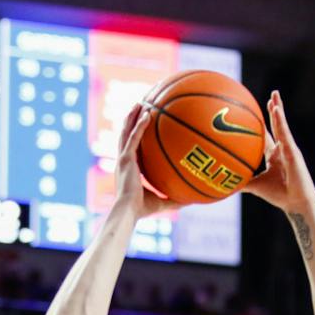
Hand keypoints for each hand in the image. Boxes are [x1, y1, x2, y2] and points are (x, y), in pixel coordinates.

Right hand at [112, 104, 177, 219]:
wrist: (128, 211)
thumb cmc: (142, 210)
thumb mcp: (161, 202)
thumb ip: (174, 199)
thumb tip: (191, 201)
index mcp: (129, 169)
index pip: (131, 148)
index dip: (134, 136)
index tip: (140, 126)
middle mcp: (123, 161)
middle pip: (126, 135)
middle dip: (131, 120)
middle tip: (139, 107)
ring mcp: (123, 159)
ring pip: (126, 132)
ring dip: (133, 117)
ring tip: (140, 103)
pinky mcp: (125, 159)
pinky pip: (134, 138)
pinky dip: (140, 125)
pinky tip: (147, 114)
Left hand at [243, 90, 314, 212]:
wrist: (295, 202)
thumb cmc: (279, 195)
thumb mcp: (255, 186)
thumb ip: (242, 182)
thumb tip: (222, 184)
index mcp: (274, 156)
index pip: (268, 136)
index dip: (264, 124)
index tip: (256, 112)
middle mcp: (282, 149)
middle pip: (278, 125)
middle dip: (275, 110)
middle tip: (272, 96)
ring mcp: (289, 148)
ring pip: (282, 125)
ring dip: (278, 109)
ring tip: (274, 95)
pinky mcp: (293, 150)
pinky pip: (285, 132)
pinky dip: (281, 120)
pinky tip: (276, 109)